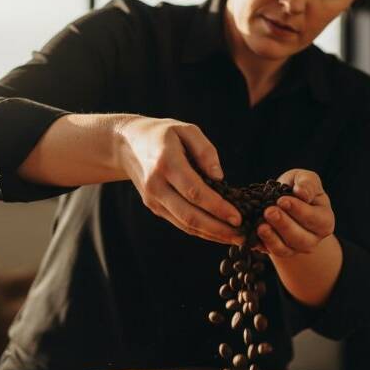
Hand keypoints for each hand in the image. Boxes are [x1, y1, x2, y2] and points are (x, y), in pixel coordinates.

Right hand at [116, 116, 241, 243]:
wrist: (127, 144)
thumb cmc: (163, 135)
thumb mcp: (186, 130)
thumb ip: (205, 151)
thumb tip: (219, 177)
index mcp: (166, 163)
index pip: (194, 191)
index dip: (217, 207)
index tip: (238, 217)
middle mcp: (157, 185)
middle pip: (189, 215)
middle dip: (218, 229)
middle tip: (242, 236)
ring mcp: (153, 199)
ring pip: (184, 224)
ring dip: (211, 235)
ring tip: (236, 239)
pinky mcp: (154, 207)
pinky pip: (179, 223)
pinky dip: (200, 231)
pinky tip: (219, 233)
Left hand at [257, 169, 334, 256]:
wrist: (284, 201)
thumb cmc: (298, 188)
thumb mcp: (305, 179)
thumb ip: (307, 183)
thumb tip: (302, 192)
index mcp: (324, 220)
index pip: (315, 219)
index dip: (299, 210)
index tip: (282, 200)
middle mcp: (312, 239)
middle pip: (300, 238)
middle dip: (284, 225)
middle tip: (269, 212)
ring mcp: (295, 248)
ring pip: (285, 249)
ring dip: (272, 238)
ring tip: (260, 226)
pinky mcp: (278, 251)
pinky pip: (270, 252)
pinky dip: (262, 244)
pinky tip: (253, 232)